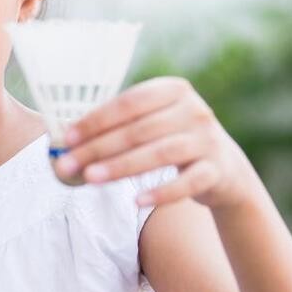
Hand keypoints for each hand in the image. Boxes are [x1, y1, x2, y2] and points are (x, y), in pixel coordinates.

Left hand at [53, 76, 262, 213]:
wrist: (225, 168)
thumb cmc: (173, 141)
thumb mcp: (152, 124)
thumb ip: (118, 127)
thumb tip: (66, 140)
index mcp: (173, 90)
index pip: (128, 103)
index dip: (96, 120)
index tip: (66, 138)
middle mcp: (194, 109)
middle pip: (139, 130)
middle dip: (99, 148)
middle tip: (67, 164)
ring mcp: (208, 139)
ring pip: (160, 153)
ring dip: (121, 167)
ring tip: (91, 179)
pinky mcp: (217, 169)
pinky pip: (187, 182)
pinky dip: (162, 192)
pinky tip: (137, 201)